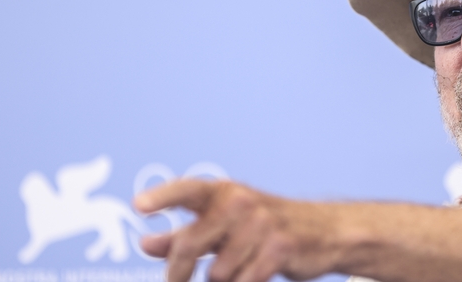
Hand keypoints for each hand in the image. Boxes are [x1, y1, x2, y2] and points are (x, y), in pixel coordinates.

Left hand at [134, 180, 337, 281]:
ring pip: (217, 273)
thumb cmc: (263, 226)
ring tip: (238, 269)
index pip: (189, 189)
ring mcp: (262, 223)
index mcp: (224, 192)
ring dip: (222, 280)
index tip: (139, 206)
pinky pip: (244, 281)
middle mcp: (241, 202)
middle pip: (190, 244)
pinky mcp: (280, 246)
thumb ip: (184, 234)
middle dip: (178, 273)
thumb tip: (146, 243)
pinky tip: (255, 274)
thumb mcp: (223, 226)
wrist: (322, 231)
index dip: (164, 196)